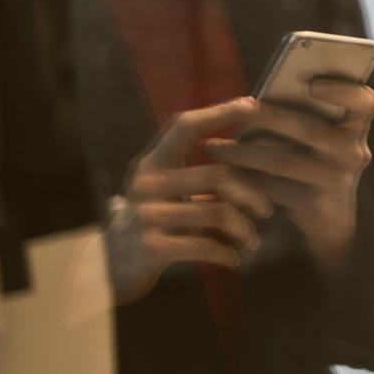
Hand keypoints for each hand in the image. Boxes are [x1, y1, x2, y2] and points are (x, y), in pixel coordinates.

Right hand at [105, 96, 275, 304]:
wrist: (105, 270)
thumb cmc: (148, 224)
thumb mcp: (163, 192)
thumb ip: (194, 174)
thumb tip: (251, 160)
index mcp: (152, 163)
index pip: (185, 126)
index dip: (219, 112)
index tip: (253, 104)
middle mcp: (147, 183)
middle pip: (216, 175)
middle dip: (251, 194)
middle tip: (268, 211)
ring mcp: (146, 215)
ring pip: (217, 213)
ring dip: (243, 230)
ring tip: (253, 241)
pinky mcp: (151, 247)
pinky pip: (205, 246)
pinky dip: (226, 254)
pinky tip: (233, 259)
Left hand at [203, 78, 373, 274]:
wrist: (329, 213)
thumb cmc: (316, 157)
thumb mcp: (323, 132)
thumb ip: (306, 112)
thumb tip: (257, 97)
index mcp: (357, 125)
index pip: (366, 102)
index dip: (342, 90)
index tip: (311, 83)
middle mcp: (354, 151)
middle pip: (311, 129)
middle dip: (271, 117)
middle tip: (240, 109)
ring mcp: (337, 178)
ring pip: (284, 161)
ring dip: (244, 152)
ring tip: (213, 146)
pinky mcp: (315, 203)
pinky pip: (273, 189)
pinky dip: (245, 179)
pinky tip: (223, 173)